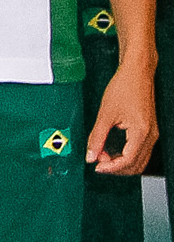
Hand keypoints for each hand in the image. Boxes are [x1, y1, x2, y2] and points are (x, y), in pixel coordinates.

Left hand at [90, 57, 157, 173]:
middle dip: (115, 167)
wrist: (137, 73)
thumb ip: (97, 137)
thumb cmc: (125, 87)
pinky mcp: (148, 130)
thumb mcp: (105, 114)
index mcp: (141, 133)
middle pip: (136, 165)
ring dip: (120, 161)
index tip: (96, 166)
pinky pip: (139, 150)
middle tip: (97, 158)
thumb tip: (90, 155)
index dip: (110, 168)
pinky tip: (111, 148)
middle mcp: (151, 136)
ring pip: (139, 160)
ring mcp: (151, 134)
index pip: (127, 162)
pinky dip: (125, 154)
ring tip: (102, 152)